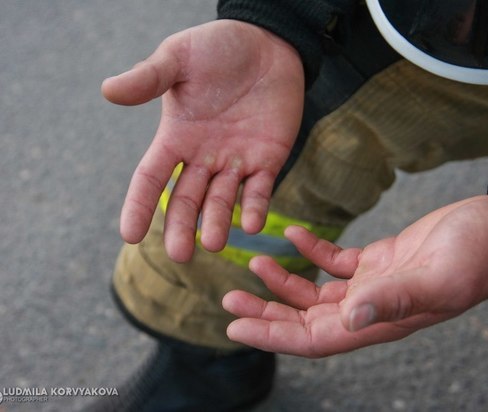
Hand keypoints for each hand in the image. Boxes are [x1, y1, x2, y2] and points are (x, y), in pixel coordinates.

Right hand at [102, 20, 304, 260]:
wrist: (268, 44)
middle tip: (180, 254)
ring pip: (222, 200)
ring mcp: (235, 161)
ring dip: (218, 222)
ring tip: (214, 243)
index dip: (139, 205)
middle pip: (186, 199)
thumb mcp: (179, 58)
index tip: (129, 235)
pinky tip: (251, 225)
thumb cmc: (218, 48)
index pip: (151, 177)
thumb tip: (108, 91)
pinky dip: (255, 208)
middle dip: (182, 226)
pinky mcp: (268, 160)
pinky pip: (259, 190)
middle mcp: (203, 156)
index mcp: (176, 136)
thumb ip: (149, 78)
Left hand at [223, 195, 487, 356]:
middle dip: (266, 311)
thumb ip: (392, 299)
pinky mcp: (376, 261)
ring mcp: (370, 285)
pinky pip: (334, 262)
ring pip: (315, 293)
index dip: (273, 336)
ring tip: (253, 265)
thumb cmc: (471, 258)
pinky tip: (293, 236)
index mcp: (377, 323)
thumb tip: (349, 320)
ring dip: (282, 282)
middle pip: (305, 319)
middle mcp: (368, 309)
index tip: (236, 326)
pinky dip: (312, 251)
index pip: (313, 340)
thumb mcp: (434, 279)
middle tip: (229, 299)